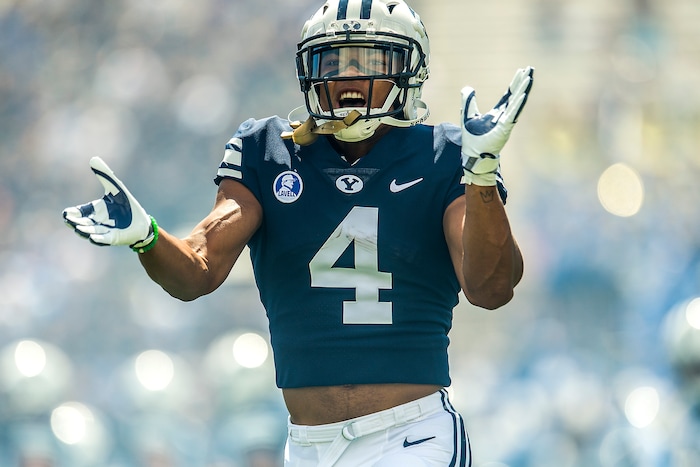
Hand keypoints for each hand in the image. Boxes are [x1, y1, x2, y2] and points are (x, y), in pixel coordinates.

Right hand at [63, 157, 154, 250]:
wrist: (141, 222)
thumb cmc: (126, 205)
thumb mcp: (116, 188)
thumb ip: (105, 175)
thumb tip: (93, 159)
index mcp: (94, 211)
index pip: (79, 212)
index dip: (72, 214)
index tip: (66, 214)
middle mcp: (96, 222)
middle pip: (82, 223)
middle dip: (75, 222)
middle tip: (68, 221)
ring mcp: (104, 231)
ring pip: (91, 232)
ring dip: (84, 231)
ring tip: (78, 228)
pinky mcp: (114, 238)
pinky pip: (104, 239)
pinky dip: (98, 238)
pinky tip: (92, 238)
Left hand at [460, 66, 533, 185]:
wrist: (472, 154)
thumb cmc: (472, 139)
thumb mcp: (467, 114)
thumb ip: (468, 101)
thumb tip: (468, 88)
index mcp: (497, 112)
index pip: (508, 95)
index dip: (515, 82)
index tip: (522, 71)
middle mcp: (504, 115)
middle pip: (515, 95)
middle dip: (522, 82)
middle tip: (531, 68)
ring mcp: (506, 121)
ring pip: (517, 102)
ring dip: (523, 89)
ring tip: (530, 77)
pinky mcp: (505, 128)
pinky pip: (513, 114)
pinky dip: (518, 104)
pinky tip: (523, 94)